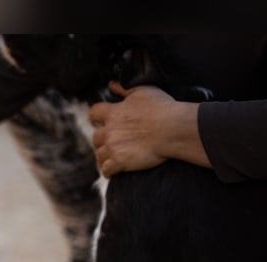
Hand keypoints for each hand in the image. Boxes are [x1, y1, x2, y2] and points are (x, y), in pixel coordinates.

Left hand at [89, 82, 208, 177]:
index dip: (96, 117)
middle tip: (112, 142)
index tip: (100, 120)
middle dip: (102, 140)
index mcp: (113, 112)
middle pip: (95, 137)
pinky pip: (106, 170)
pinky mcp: (119, 162)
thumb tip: (112, 84)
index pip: (94, 113)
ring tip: (113, 157)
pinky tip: (114, 171)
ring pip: (99, 155)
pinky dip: (109, 171)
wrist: (172, 129)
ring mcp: (113, 147)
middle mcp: (109, 131)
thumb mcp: (143, 91)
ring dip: (105, 156)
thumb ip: (124, 88)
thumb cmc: (161, 108)